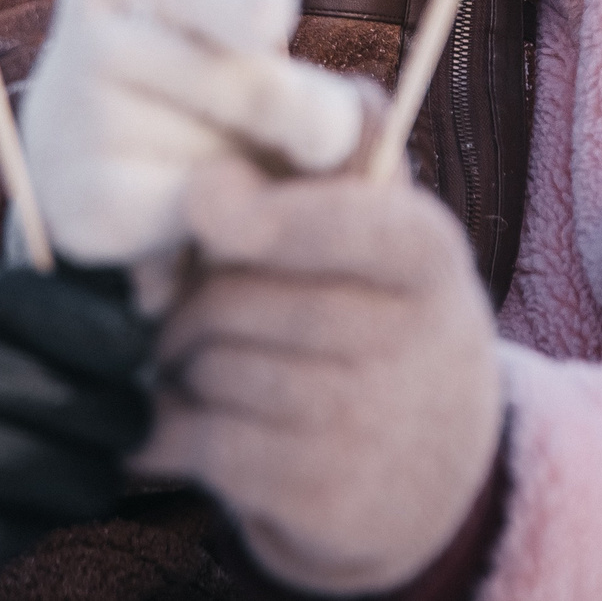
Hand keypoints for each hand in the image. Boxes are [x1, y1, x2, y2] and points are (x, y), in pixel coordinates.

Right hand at [22, 0, 370, 290]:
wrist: (82, 162)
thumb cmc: (177, 68)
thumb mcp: (216, 12)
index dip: (270, 14)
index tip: (278, 21)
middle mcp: (82, 43)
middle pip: (256, 87)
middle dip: (309, 116)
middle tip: (327, 129)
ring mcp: (78, 132)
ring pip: (232, 156)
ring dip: (262, 169)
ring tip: (239, 159)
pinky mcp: (84, 206)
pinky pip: (201, 212)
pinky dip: (227, 216)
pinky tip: (214, 206)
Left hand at [140, 161, 503, 595]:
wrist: (437, 474)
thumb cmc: (382, 317)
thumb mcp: (388, 228)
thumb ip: (333, 150)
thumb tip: (249, 101)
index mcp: (427, 252)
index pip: (344, 221)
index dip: (261, 213)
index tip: (202, 200)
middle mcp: (411, 341)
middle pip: (236, 299)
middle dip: (190, 300)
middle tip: (185, 304)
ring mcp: (371, 427)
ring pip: (212, 368)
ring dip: (179, 365)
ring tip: (198, 362)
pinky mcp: (327, 500)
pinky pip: (202, 441)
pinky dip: (165, 429)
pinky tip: (173, 422)